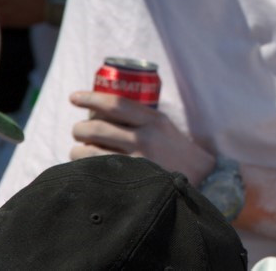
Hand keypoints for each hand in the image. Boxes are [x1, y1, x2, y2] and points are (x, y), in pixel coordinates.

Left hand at [70, 91, 214, 184]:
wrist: (201, 179)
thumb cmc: (177, 151)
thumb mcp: (164, 126)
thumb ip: (139, 118)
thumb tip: (100, 111)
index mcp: (153, 120)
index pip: (115, 104)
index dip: (90, 98)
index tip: (74, 97)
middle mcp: (144, 137)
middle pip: (96, 127)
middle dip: (79, 128)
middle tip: (78, 130)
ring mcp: (136, 160)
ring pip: (89, 151)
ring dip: (78, 149)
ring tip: (80, 150)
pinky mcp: (130, 179)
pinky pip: (94, 170)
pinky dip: (84, 166)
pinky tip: (87, 166)